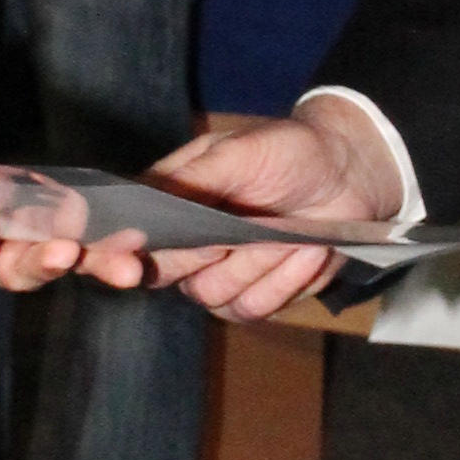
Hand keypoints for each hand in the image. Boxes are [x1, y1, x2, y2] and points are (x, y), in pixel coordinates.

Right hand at [141, 100, 403, 320]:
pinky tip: (307, 250)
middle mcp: (185, 245)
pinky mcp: (256, 296)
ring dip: (257, 263)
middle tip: (226, 239)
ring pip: (213, 295)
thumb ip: (190, 181)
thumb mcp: (239, 153)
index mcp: (168, 203)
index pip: (120, 237)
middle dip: (197, 258)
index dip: (110, 256)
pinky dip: (285, 279)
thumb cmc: (289, 151)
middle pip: (161, 274)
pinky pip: (255, 307)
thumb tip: (141, 199)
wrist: (349, 173)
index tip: (124, 264)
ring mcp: (219, 275)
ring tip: (288, 230)